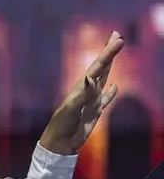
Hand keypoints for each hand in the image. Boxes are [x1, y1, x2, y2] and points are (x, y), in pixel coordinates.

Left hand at [39, 31, 124, 154]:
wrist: (59, 142)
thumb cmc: (62, 125)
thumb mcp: (71, 109)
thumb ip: (83, 94)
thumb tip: (90, 78)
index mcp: (81, 87)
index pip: (97, 66)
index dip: (108, 52)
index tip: (118, 39)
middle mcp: (87, 90)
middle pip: (101, 67)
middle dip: (109, 52)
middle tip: (117, 36)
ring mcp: (91, 100)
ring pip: (104, 78)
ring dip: (110, 66)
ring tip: (114, 53)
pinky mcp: (95, 111)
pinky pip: (106, 98)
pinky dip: (111, 92)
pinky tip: (115, 86)